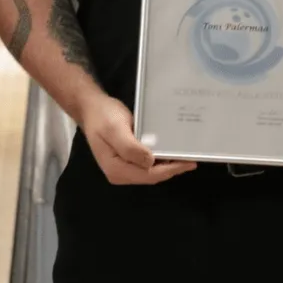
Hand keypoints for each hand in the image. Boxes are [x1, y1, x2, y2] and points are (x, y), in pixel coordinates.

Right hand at [80, 93, 198, 185]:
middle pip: (151, 175)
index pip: (149, 175)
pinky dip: (159, 159)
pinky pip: (146, 163)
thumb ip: (130, 147)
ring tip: (184, 156)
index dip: (170, 170)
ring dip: (166, 165)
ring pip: (150, 171)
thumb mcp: (116, 129)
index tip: (188, 162)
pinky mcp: (126, 159)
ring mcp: (123, 167)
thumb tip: (151, 162)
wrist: (91, 106)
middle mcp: (120, 173)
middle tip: (191, 159)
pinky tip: (168, 151)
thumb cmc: (103, 116)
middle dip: (171, 169)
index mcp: (117, 170)